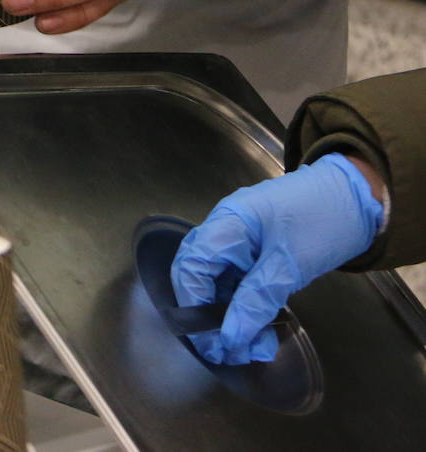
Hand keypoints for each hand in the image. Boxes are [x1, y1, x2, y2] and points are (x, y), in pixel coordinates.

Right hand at [169, 153, 382, 365]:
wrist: (360, 199)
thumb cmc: (322, 221)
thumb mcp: (290, 264)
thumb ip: (257, 300)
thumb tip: (231, 337)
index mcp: (226, 223)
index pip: (192, 266)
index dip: (194, 305)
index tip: (210, 340)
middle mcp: (225, 231)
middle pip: (199, 276)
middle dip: (208, 315)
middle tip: (225, 351)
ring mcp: (240, 243)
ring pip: (220, 284)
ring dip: (231, 317)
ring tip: (252, 349)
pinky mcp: (257, 254)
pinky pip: (241, 284)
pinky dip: (248, 308)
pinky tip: (261, 333)